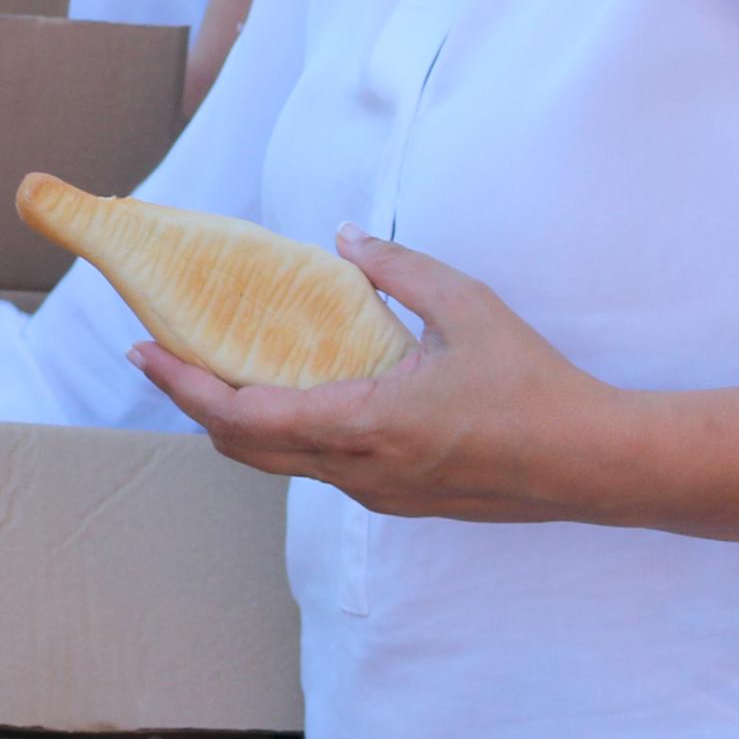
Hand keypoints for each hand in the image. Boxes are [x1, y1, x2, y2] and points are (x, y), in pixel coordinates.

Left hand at [128, 233, 620, 523]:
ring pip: (279, 464)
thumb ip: (399, 269)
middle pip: (244, 450)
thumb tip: (345, 238)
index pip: (245, 416)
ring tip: (213, 371)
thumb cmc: (534, 385)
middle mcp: (360, 473)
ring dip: (237, 423)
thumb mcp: (467, 308)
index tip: (145, 352)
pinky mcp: (398, 501)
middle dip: (193, 403)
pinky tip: (291, 396)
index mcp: (367, 426)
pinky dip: (283, 435)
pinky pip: (319, 469)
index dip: (185, 386)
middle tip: (160, 356)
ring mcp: (377, 495)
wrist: (593, 464)